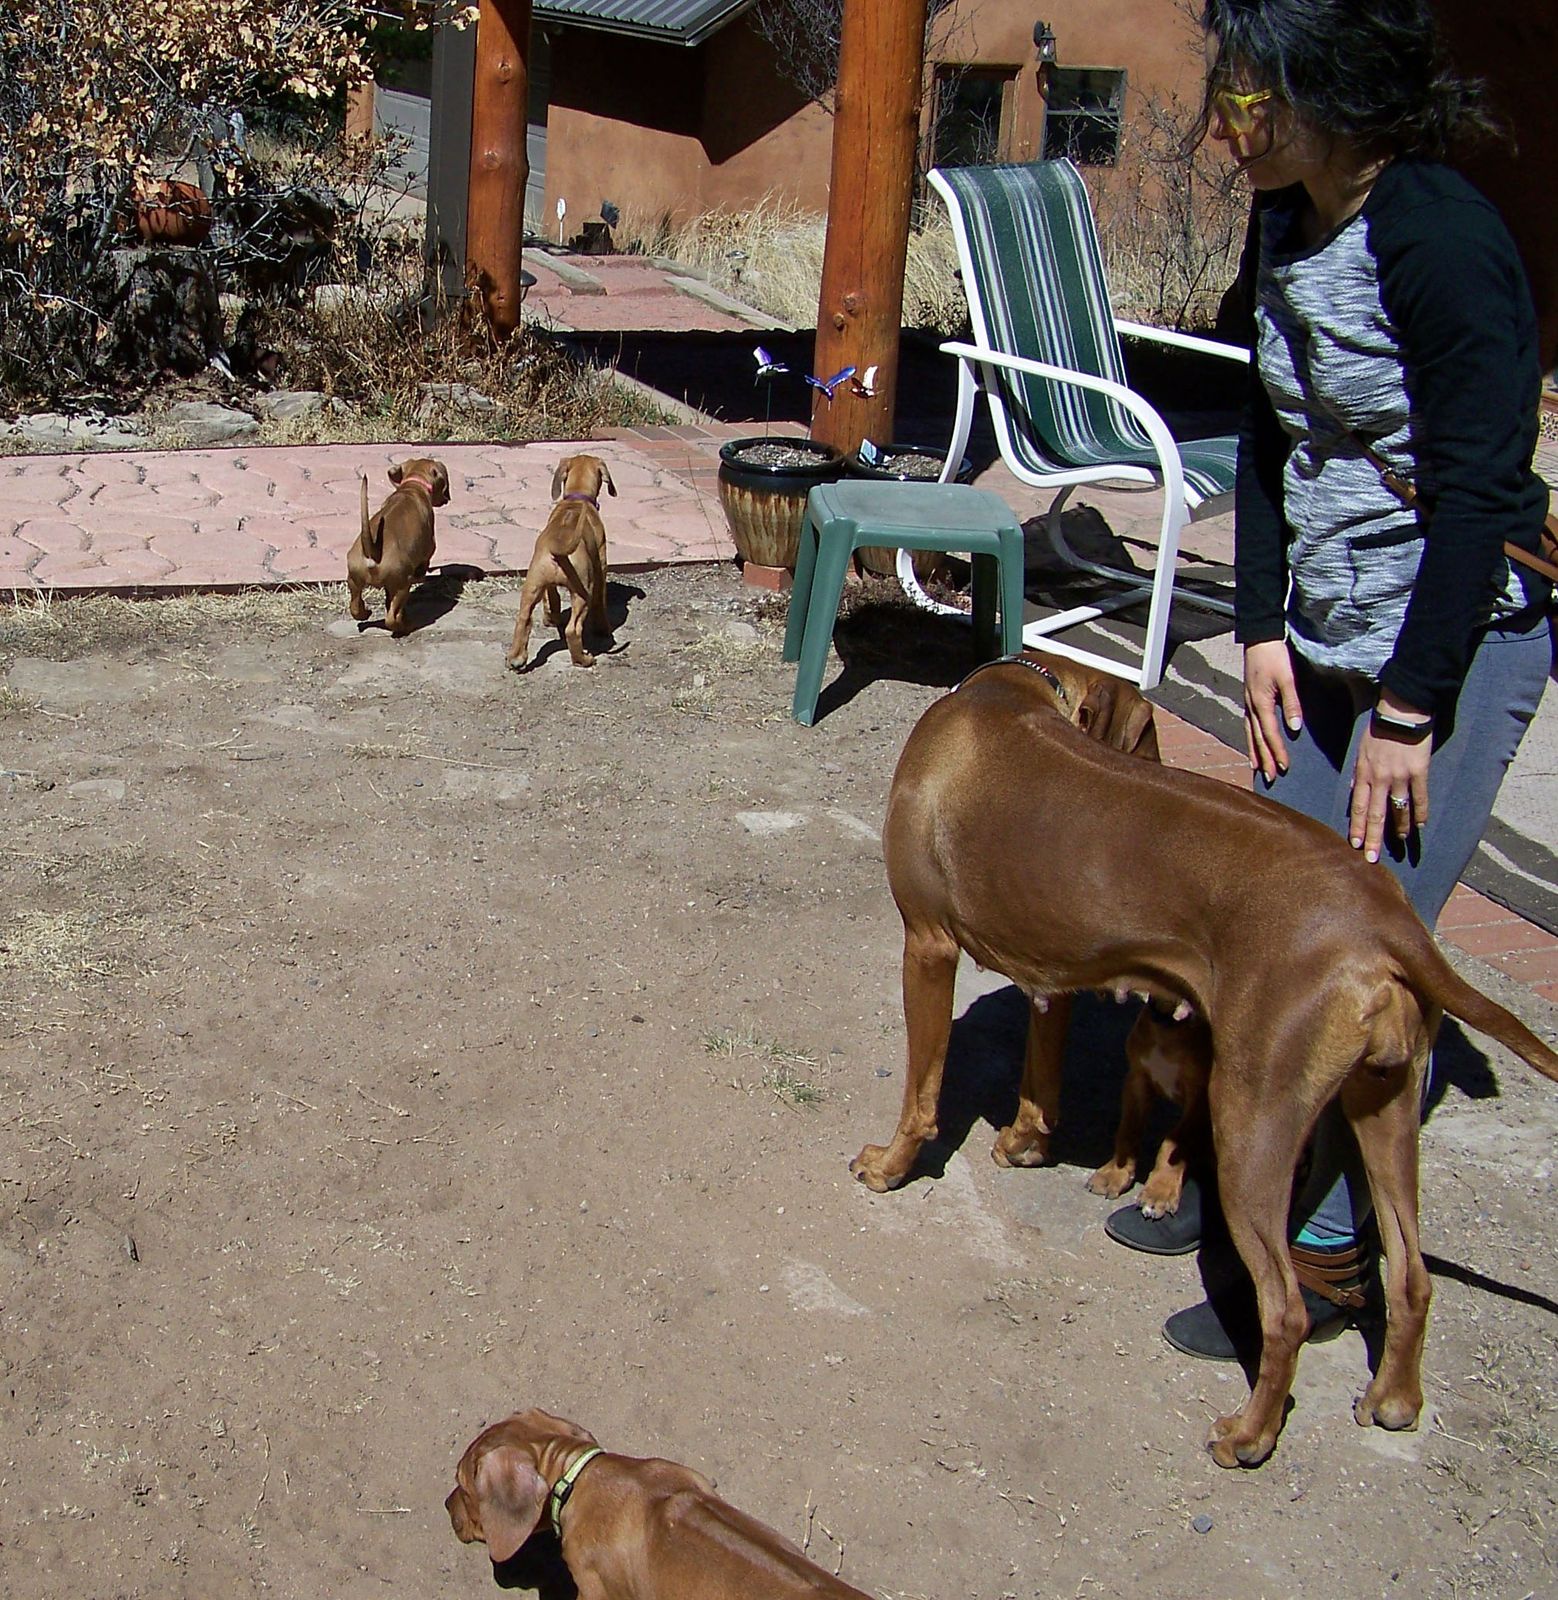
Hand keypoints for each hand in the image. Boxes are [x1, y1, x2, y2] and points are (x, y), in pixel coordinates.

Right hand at [1243, 640, 1302, 781]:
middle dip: (1264, 759)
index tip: (1284, 767)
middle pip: (1257, 738)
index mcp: (1260, 703)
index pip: (1270, 734)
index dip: (1277, 751)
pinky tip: (1253, 744)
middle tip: (1270, 778)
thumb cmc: (1275, 656)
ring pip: (1249, 733)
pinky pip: (1248, 725)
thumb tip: (1294, 727)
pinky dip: (1250, 738)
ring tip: (1257, 768)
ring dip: (1254, 752)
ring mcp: (1247, 703)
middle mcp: (1251, 706)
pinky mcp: (1248, 699)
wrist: (1259, 639)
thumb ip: (1291, 703)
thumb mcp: (1288, 678)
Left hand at [1349, 693, 1431, 861]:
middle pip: (1376, 814)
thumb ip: (1358, 772)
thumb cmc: (1379, 730)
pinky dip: (1420, 813)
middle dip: (1373, 838)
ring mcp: (1400, 777)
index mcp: (1363, 774)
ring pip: (1397, 809)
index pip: (1359, 807)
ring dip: (1397, 828)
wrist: (1401, 714)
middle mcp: (1380, 779)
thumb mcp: (1360, 750)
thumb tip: (1354, 789)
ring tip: (1397, 843)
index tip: (1356, 844)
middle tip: (1372, 858)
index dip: (1358, 827)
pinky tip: (1420, 827)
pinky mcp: (1418, 772)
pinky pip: (1420, 797)